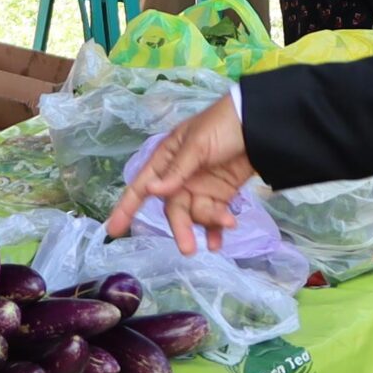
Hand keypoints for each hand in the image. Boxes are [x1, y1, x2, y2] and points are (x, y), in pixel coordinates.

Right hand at [107, 98, 256, 253]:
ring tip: (228, 223)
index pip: (142, 186)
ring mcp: (201, 187)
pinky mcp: (221, 194)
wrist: (260, 125)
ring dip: (208, 223)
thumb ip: (177, 170)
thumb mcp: (197, 143)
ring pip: (195, 214)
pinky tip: (219, 243)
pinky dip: (216, 230)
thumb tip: (153, 191)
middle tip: (187, 248)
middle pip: (173, 208)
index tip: (113, 230)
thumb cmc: (222, 124)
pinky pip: (213, 217)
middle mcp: (180, 176)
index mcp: (167, 159)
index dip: (126, 208)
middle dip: (180, 227)